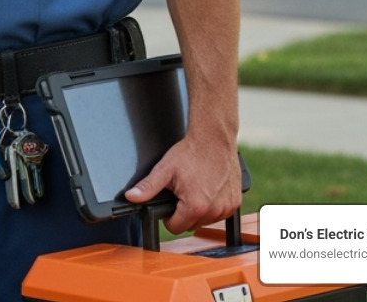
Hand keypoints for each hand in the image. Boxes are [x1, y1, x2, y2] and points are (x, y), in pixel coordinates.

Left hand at [123, 133, 241, 234]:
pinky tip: (208, 188)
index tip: (171, 201)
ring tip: (195, 188)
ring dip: (199, 210)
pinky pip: (220, 213)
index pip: (175, 228)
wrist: (214, 138)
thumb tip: (131, 197)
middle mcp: (214, 211)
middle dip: (184, 212)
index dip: (169, 216)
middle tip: (182, 191)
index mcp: (195, 206)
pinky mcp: (235, 202)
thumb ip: (147, 187)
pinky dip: (213, 205)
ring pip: (205, 220)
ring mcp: (227, 207)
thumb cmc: (191, 152)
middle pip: (191, 225)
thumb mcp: (164, 170)